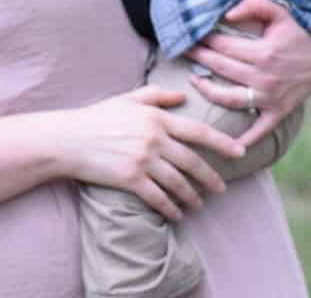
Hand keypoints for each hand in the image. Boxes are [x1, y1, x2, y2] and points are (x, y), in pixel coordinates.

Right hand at [57, 86, 245, 222]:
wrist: (70, 138)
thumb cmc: (98, 117)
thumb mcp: (126, 99)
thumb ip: (155, 96)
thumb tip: (182, 96)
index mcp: (155, 117)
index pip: (197, 131)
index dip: (222, 142)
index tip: (240, 151)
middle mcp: (153, 138)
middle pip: (192, 161)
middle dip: (211, 177)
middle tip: (221, 188)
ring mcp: (143, 160)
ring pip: (179, 183)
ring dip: (192, 196)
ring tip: (198, 204)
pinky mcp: (131, 179)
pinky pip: (159, 198)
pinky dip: (171, 208)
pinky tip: (177, 214)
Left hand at [184, 0, 310, 148]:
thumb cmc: (302, 27)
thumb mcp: (279, 9)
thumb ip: (253, 6)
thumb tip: (227, 15)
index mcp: (263, 53)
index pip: (222, 47)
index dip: (204, 40)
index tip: (190, 35)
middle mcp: (265, 78)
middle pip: (221, 69)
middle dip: (199, 58)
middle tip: (182, 50)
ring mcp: (272, 97)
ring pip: (231, 99)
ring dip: (209, 92)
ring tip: (193, 80)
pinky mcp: (280, 110)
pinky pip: (261, 129)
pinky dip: (247, 139)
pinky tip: (230, 145)